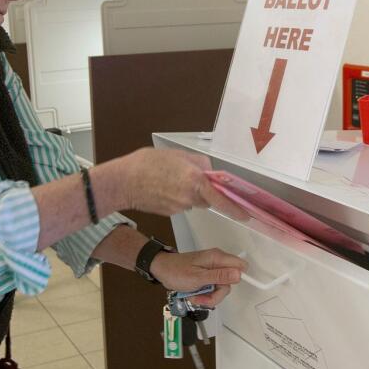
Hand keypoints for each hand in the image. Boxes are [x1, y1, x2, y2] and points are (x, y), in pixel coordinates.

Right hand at [113, 148, 246, 218]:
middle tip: (189, 177)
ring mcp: (179, 207)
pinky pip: (181, 204)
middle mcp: (189, 197)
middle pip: (206, 198)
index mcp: (194, 180)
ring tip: (169, 179)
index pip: (220, 198)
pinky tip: (162, 188)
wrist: (123, 183)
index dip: (234, 207)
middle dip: (204, 190)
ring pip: (193, 201)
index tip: (246, 214)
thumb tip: (208, 170)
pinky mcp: (170, 213)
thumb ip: (197, 162)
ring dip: (189, 192)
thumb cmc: (146, 164)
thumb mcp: (176, 155)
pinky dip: (177, 197)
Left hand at [150, 248, 245, 308]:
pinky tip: (195, 294)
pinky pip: (213, 288)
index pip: (240, 266)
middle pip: (230, 282)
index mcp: (217, 258)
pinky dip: (204, 294)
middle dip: (217, 294)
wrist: (161, 270)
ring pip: (221, 288)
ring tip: (195, 296)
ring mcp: (212, 269)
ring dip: (209, 296)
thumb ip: (219, 276)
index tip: (223, 289)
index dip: (236, 279)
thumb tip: (239, 274)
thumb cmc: (176, 272)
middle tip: (203, 297)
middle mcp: (217, 262)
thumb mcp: (198, 278)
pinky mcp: (207, 276)